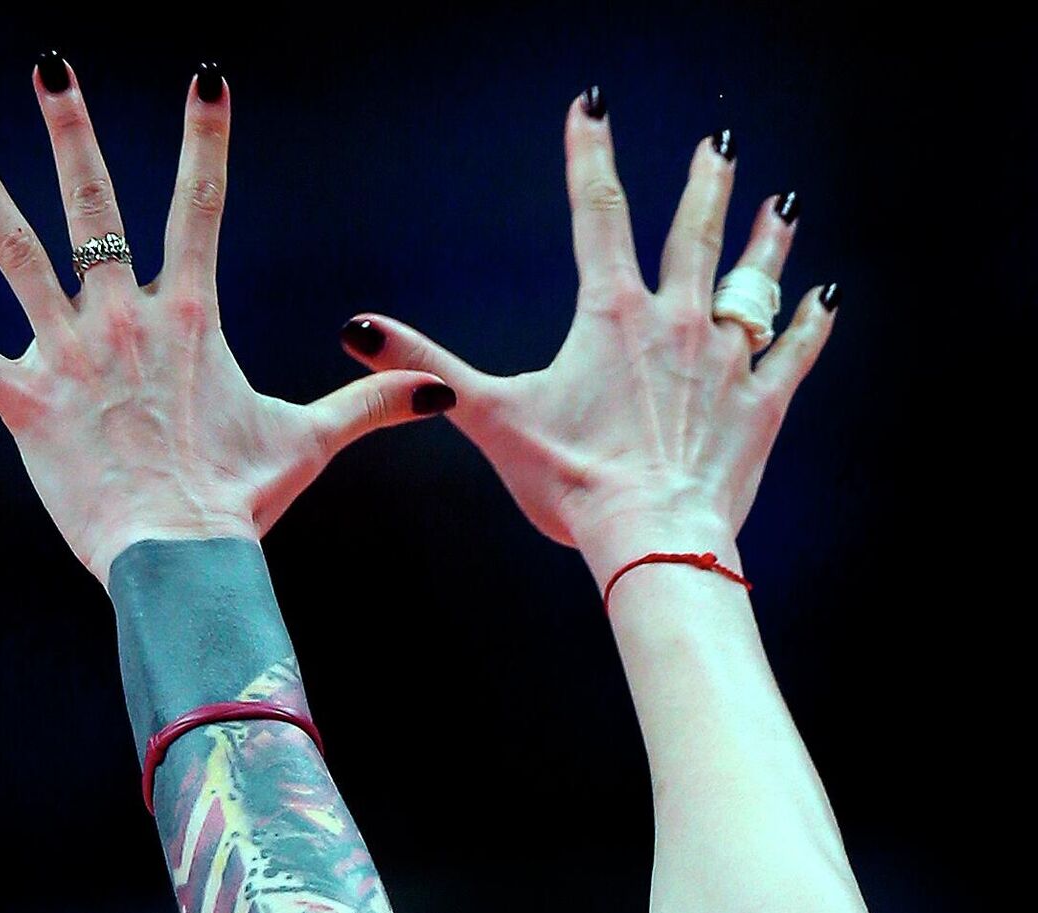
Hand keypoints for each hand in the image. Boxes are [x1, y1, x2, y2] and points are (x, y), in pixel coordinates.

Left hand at [0, 55, 454, 581]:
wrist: (183, 556)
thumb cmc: (241, 500)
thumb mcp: (308, 442)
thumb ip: (370, 406)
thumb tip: (444, 389)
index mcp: (188, 316)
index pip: (203, 206)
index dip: (205, 138)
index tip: (206, 74)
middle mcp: (123, 318)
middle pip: (96, 203)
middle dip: (73, 129)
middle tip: (49, 64)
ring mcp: (68, 355)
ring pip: (17, 256)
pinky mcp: (22, 402)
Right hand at [341, 91, 836, 582]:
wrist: (652, 537)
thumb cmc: (569, 480)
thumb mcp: (486, 416)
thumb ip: (425, 364)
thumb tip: (355, 329)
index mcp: (610, 316)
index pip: (596, 213)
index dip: (589, 154)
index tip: (591, 106)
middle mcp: (676, 324)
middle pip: (693, 236)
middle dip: (705, 184)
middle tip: (718, 145)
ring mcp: (726, 361)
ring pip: (754, 284)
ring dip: (767, 241)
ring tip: (783, 205)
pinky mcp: (761, 404)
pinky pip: (794, 351)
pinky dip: (811, 323)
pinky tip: (826, 296)